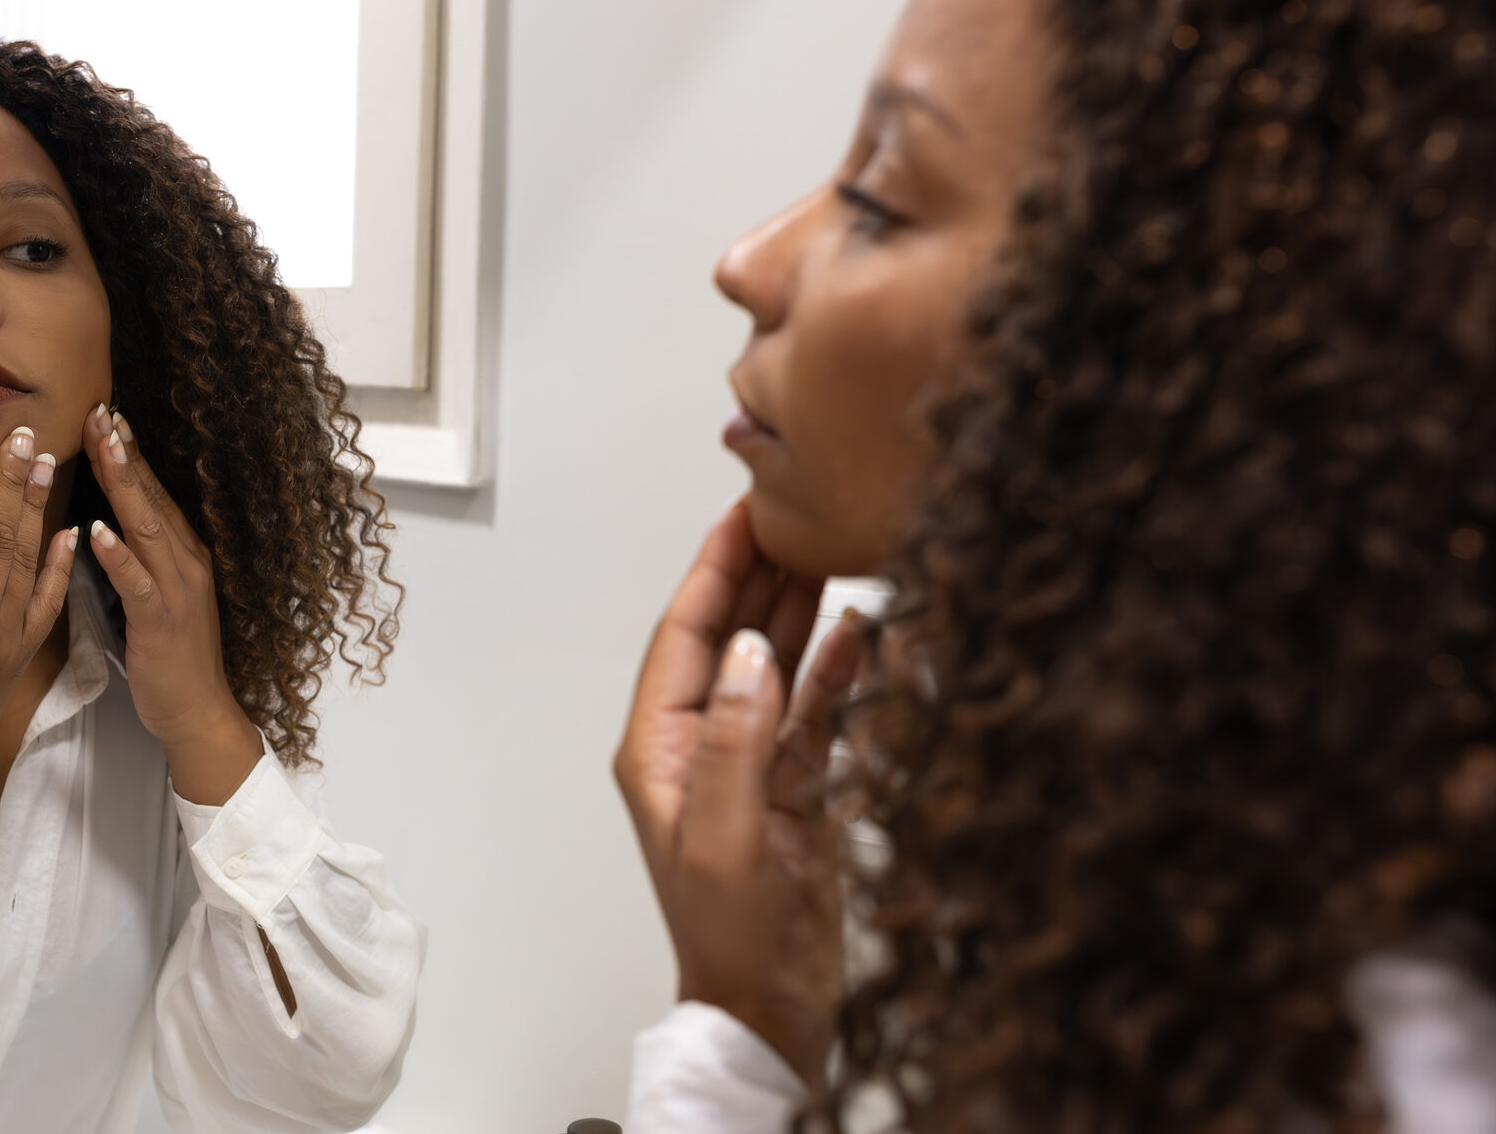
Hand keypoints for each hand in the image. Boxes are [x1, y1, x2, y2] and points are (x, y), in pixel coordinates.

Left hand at [80, 405, 260, 804]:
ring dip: (123, 485)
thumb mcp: (159, 597)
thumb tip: (106, 522)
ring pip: (146, 527)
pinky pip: (136, 582)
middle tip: (100, 411)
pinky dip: (118, 554)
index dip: (131, 454)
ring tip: (101, 447)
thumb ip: (140, 559)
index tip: (107, 415)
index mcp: (184, 555)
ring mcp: (177, 591)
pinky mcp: (161, 622)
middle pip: (152, 498)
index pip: (155, 494)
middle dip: (124, 453)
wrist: (198, 712)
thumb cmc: (171, 658)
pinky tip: (96, 531)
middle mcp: (186, 563)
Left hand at [614, 501, 865, 1084]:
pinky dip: (834, 669)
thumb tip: (745, 651)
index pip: (682, 637)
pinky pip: (813, 707)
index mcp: (659, 749)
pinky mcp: (795, 783)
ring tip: (829, 549)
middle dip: (757, 575)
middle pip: (725, 637)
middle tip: (793, 513)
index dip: (712, 572)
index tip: (742, 516)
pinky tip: (859, 630)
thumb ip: (735, 740)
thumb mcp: (726, 837)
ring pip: (772, 664)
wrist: (775, 1005)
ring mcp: (749, 760)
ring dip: (797, 610)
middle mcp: (699, 743)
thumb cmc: (732, 938)